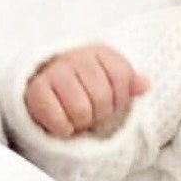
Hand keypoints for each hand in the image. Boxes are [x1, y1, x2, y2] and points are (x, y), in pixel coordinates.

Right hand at [24, 44, 148, 139]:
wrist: (46, 89)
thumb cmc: (85, 89)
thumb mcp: (111, 83)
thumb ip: (129, 83)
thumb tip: (145, 84)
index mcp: (98, 52)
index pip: (122, 76)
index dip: (120, 99)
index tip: (111, 102)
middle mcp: (75, 56)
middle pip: (103, 97)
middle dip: (100, 113)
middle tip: (90, 111)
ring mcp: (54, 71)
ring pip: (81, 110)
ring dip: (81, 122)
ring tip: (76, 116)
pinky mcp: (35, 90)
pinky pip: (59, 120)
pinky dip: (63, 129)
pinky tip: (62, 122)